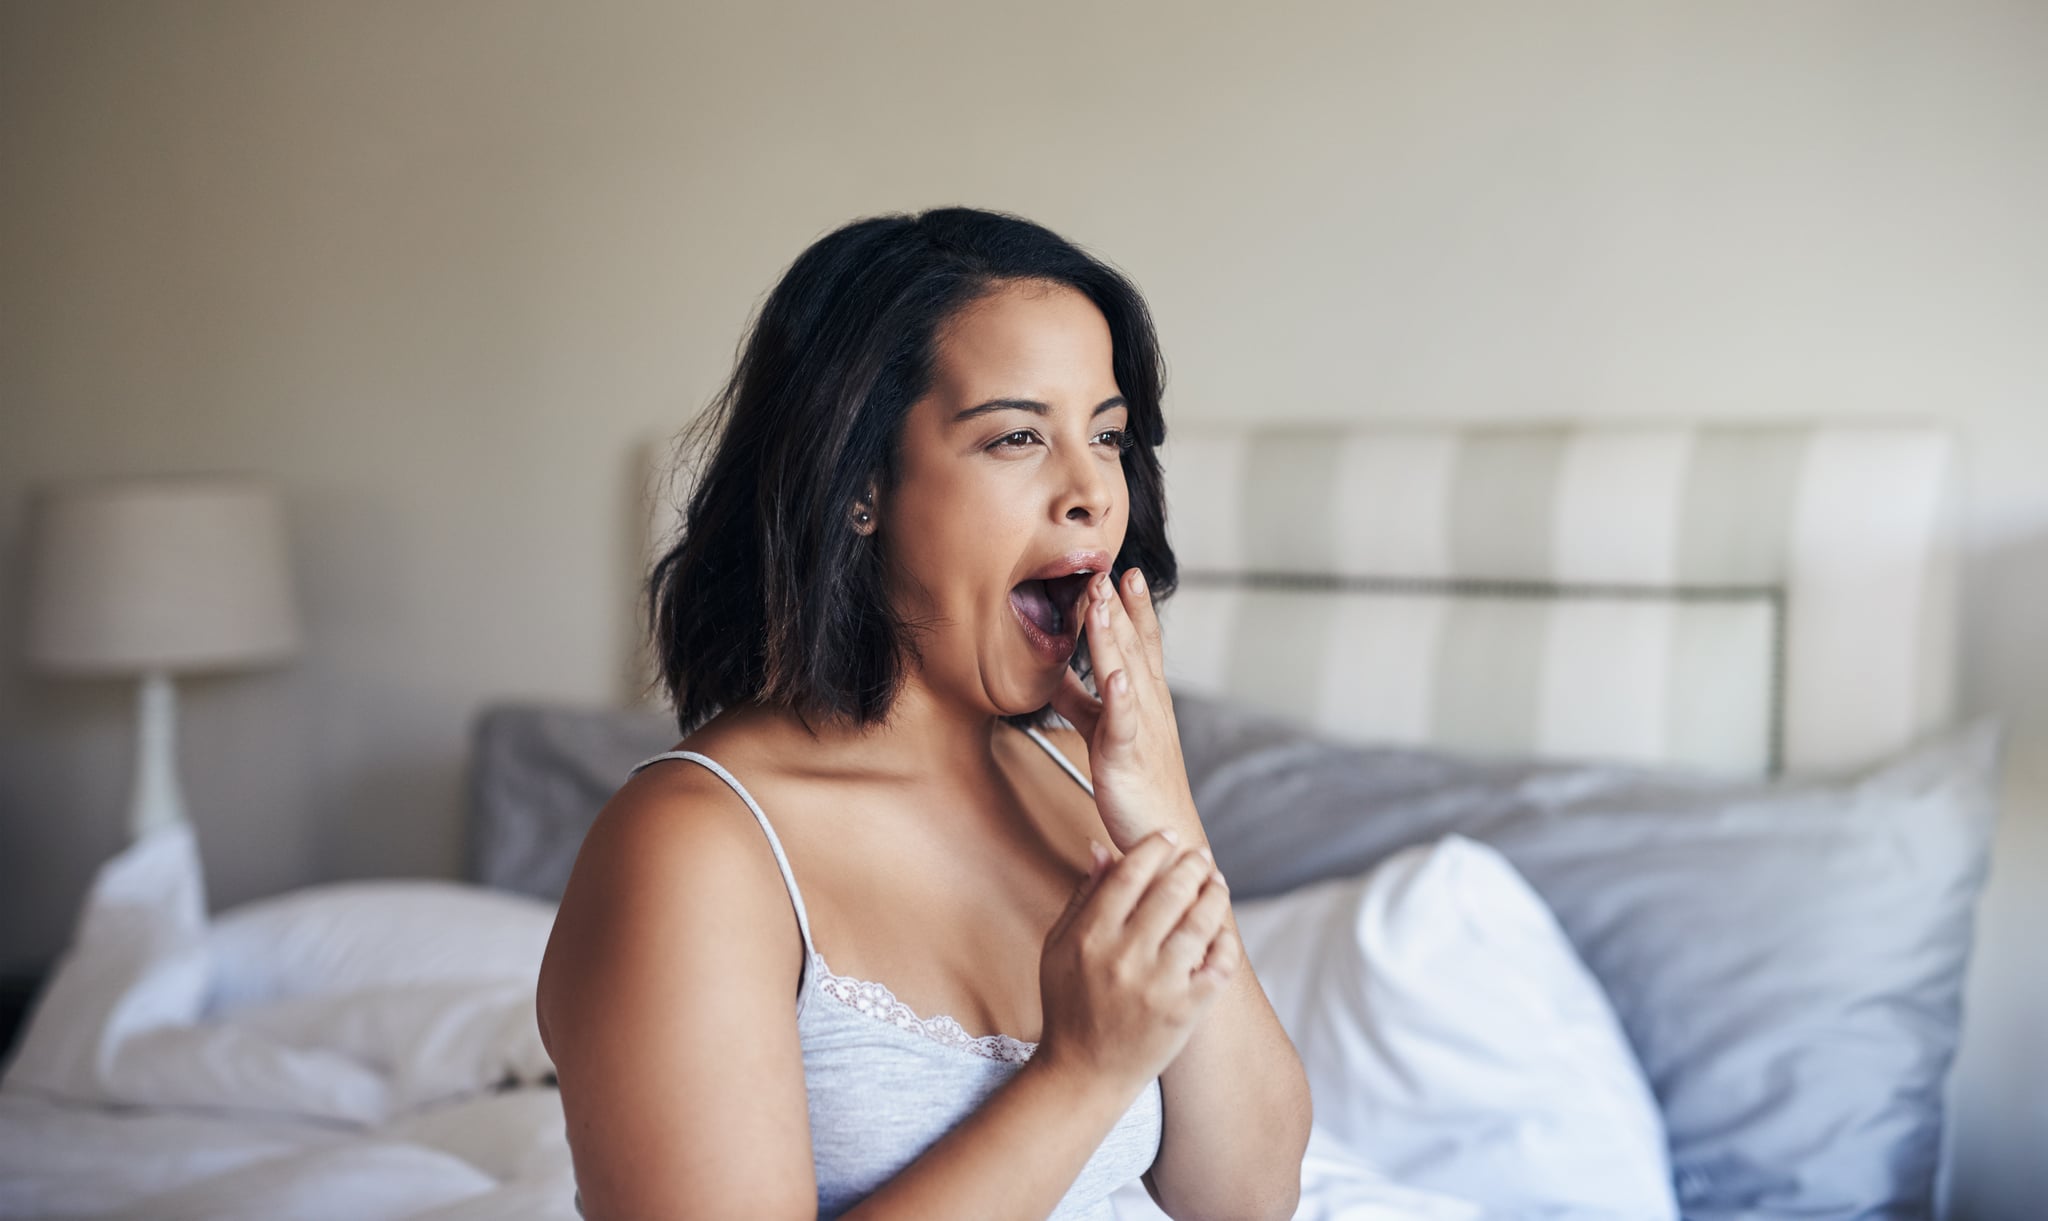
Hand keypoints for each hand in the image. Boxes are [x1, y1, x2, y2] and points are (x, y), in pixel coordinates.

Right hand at [1037, 828, 1239, 1094]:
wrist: (1084, 1073)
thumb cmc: (1069, 1005)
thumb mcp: (1058, 948)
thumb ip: (1082, 897)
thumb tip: (1102, 848)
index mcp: (1090, 936)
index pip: (1130, 873)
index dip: (1155, 846)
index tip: (1170, 835)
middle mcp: (1125, 956)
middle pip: (1171, 890)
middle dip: (1192, 864)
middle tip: (1201, 856)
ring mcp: (1158, 985)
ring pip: (1200, 922)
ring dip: (1214, 894)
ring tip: (1217, 883)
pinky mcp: (1185, 1010)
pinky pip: (1218, 964)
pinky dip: (1225, 942)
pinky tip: (1222, 931)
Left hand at [1049, 567, 1198, 852]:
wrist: (1165, 833)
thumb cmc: (1139, 784)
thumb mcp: (1103, 731)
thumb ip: (1080, 701)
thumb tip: (1054, 672)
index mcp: (1144, 699)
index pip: (1140, 644)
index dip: (1132, 608)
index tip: (1122, 572)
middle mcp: (1148, 707)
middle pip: (1133, 648)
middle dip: (1120, 608)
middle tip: (1109, 569)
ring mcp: (1140, 730)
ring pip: (1126, 675)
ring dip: (1114, 638)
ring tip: (1104, 602)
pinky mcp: (1126, 758)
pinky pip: (1122, 724)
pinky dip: (1120, 699)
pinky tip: (1116, 677)